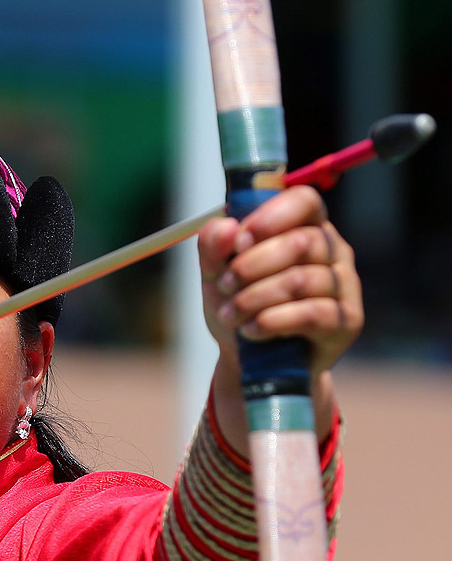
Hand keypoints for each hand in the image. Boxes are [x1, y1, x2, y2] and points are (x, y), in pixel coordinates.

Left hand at [198, 186, 363, 377]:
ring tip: (231, 314)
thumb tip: (225, 226)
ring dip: (255, 298)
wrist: (251, 359)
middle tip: (225, 285)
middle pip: (301, 242)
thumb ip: (213, 246)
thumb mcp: (216, 273)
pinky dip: (272, 321)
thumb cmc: (239, 304)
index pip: (304, 201)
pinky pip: (312, 314)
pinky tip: (251, 329)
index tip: (239, 241)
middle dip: (251, 266)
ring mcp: (345, 285)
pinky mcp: (347, 321)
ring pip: (301, 280)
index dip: (270, 217)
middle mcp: (333, 251)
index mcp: (305, 226)